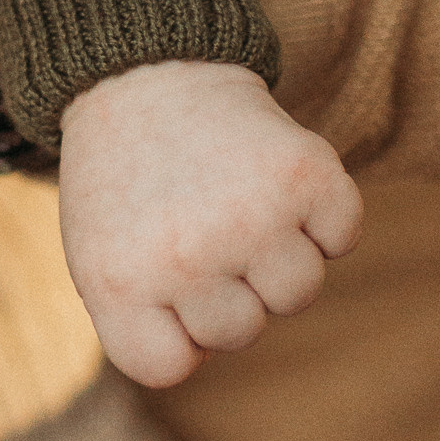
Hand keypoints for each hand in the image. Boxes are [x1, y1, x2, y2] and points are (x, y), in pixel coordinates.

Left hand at [57, 61, 365, 384]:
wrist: (143, 74)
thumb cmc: (126, 181)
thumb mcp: (98, 255)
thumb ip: (142, 323)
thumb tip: (206, 358)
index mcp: (120, 282)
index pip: (168, 366)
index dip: (172, 330)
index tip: (157, 280)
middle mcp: (185, 257)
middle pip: (240, 332)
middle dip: (225, 289)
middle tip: (192, 223)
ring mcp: (251, 216)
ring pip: (296, 294)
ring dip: (276, 256)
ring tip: (232, 202)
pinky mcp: (308, 175)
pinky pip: (341, 237)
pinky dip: (320, 215)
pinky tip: (272, 180)